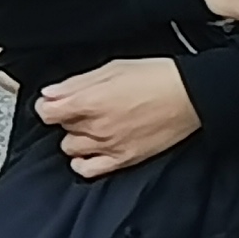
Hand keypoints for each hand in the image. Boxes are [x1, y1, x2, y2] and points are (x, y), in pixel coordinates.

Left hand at [36, 55, 200, 176]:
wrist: (192, 96)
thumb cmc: (157, 76)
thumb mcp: (113, 68)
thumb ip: (77, 83)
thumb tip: (50, 94)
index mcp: (90, 101)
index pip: (46, 112)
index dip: (48, 104)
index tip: (56, 101)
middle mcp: (95, 127)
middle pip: (61, 128)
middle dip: (69, 116)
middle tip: (86, 106)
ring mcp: (109, 146)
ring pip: (70, 148)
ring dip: (77, 137)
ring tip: (93, 126)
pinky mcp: (124, 159)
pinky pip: (88, 170)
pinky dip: (83, 162)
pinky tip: (92, 149)